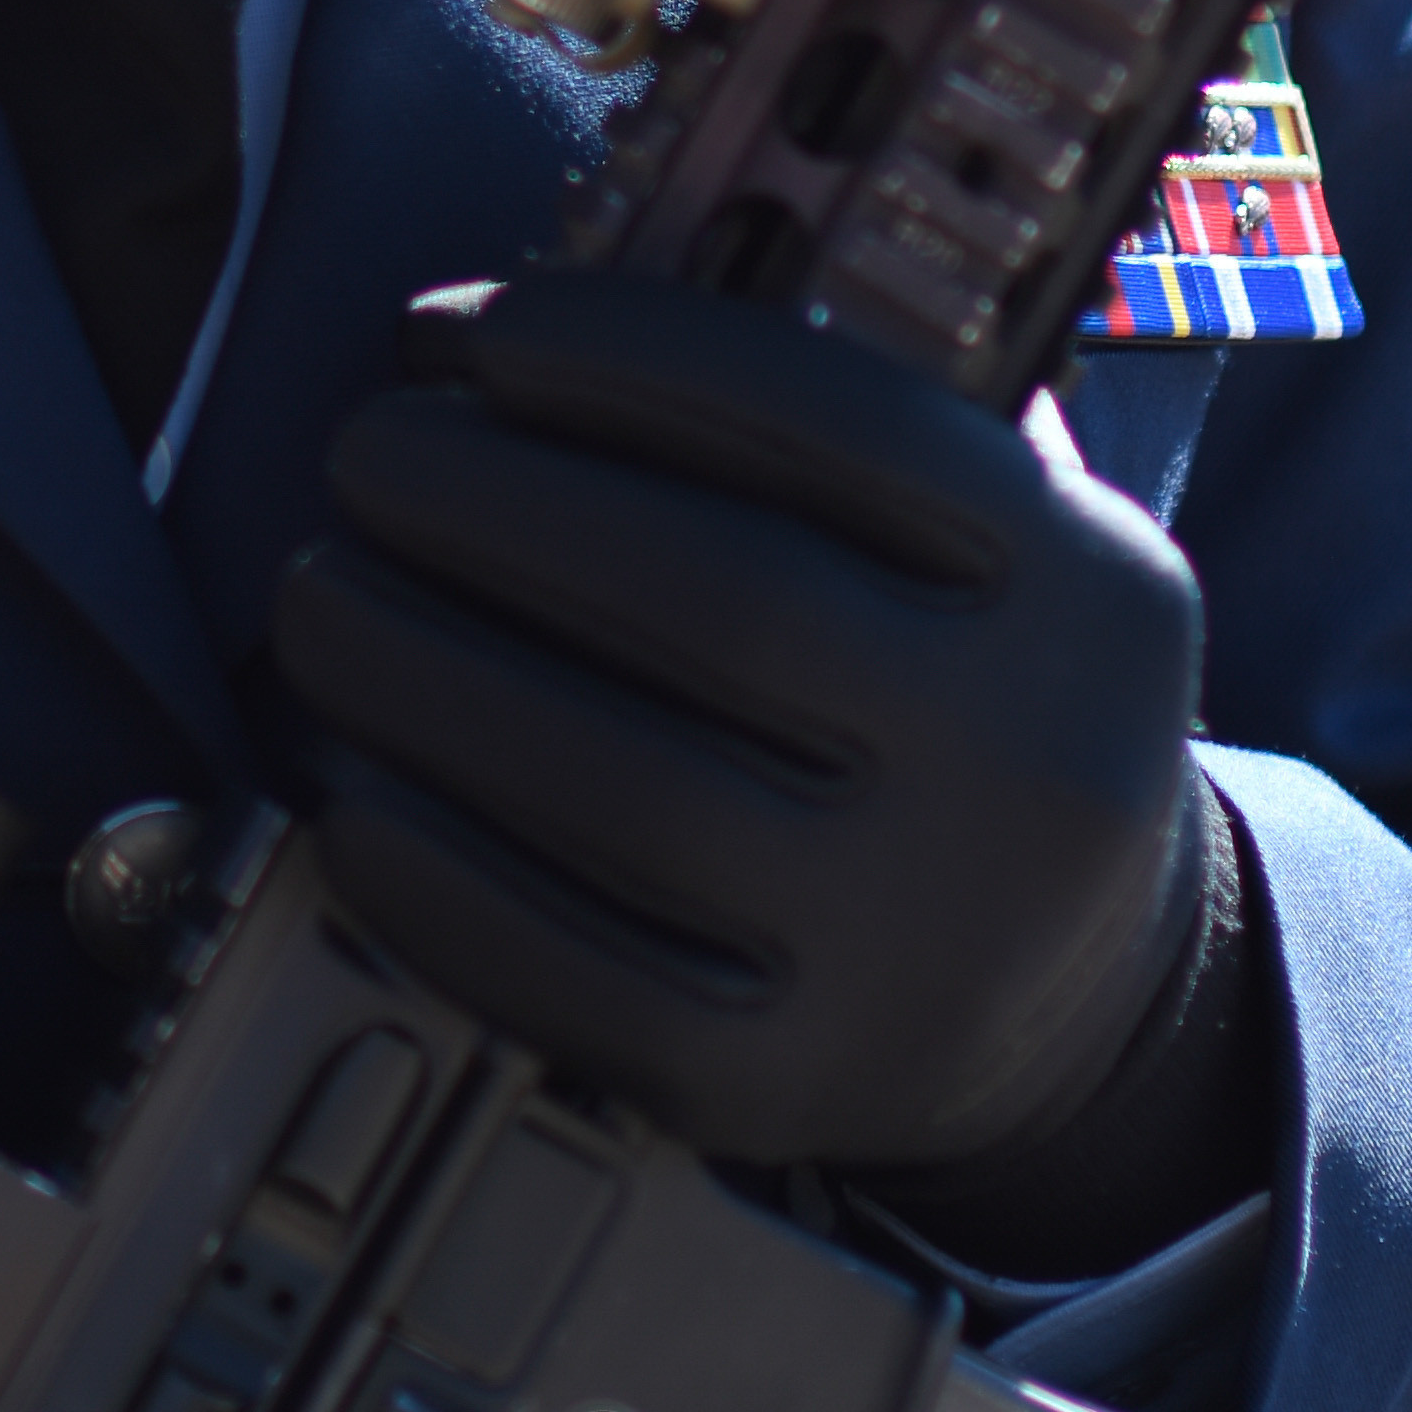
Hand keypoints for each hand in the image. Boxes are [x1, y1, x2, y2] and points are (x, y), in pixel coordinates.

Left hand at [261, 271, 1217, 1174]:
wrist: (1089, 998)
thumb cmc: (960, 709)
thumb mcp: (994, 556)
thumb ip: (829, 434)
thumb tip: (530, 329)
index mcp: (1089, 590)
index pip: (842, 425)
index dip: (621, 358)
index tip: (460, 328)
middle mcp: (1030, 766)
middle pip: (717, 600)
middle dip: (490, 505)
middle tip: (365, 459)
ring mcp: (918, 945)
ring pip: (622, 789)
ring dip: (420, 671)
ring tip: (322, 597)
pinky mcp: (791, 1083)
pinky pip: (568, 971)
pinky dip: (433, 867)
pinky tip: (352, 783)